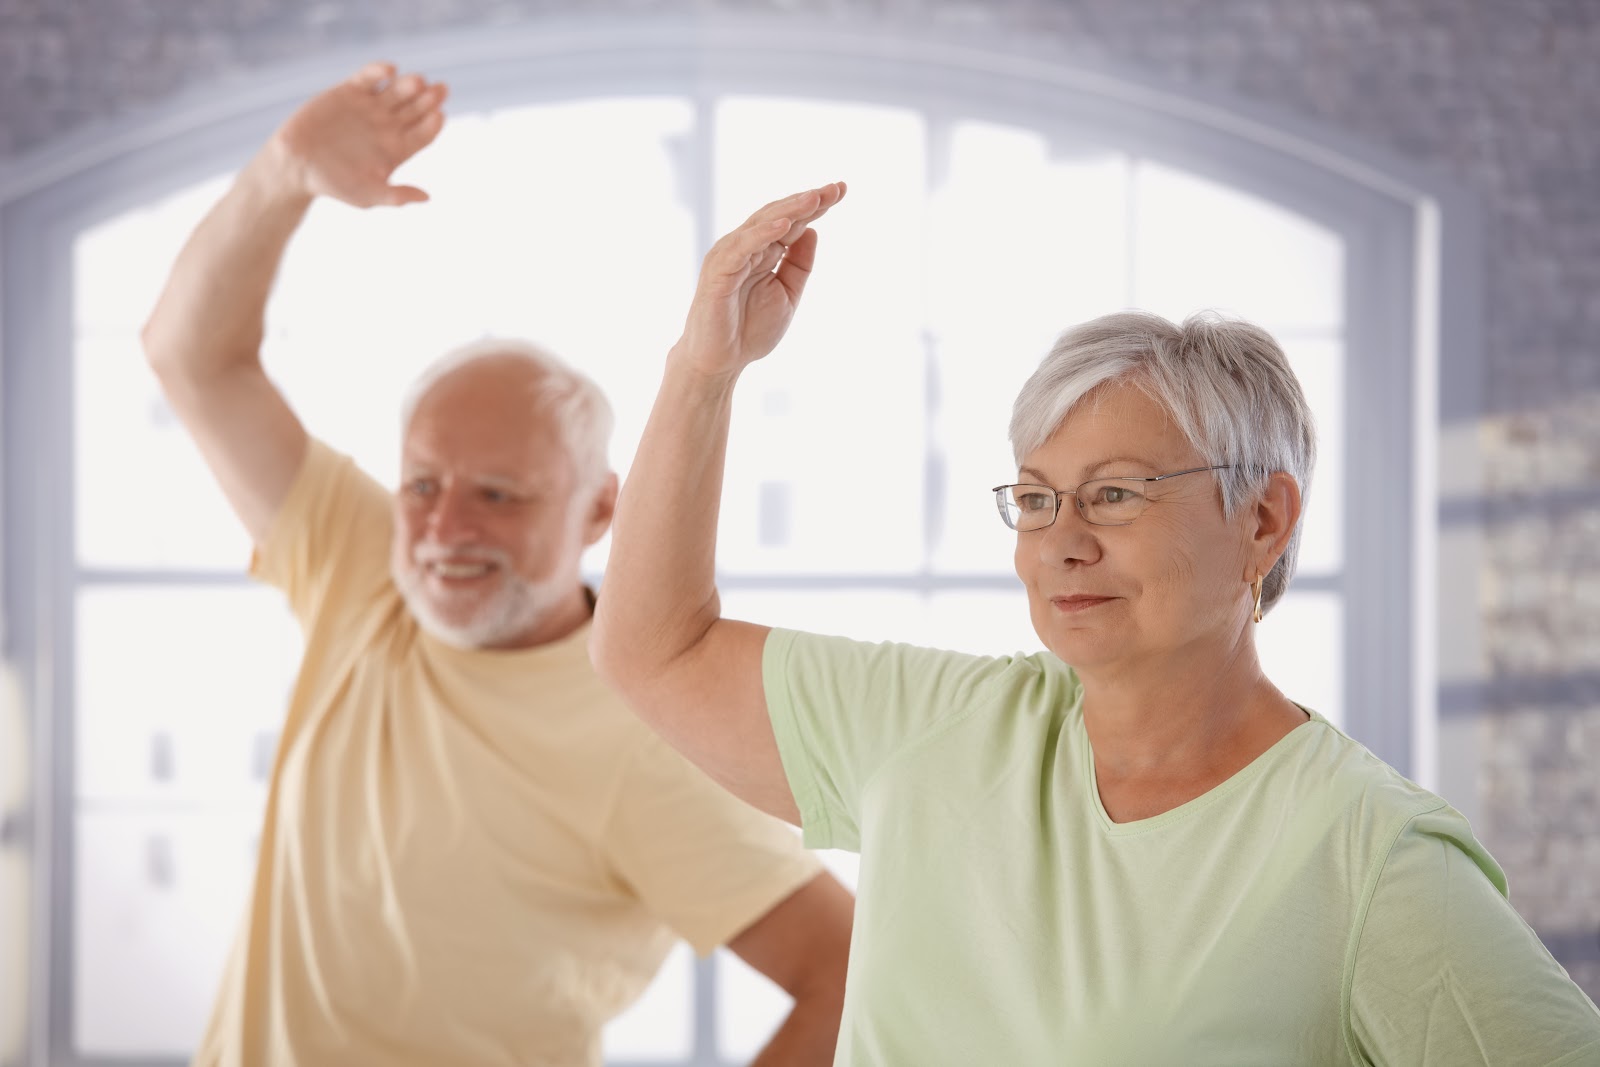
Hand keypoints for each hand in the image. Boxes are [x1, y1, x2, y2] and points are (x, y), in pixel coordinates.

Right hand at [270, 61, 447, 207]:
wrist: (297, 165)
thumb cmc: (334, 185)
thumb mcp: (368, 195)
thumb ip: (396, 196)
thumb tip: (427, 198)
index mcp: (399, 148)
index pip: (424, 133)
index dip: (433, 124)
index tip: (439, 115)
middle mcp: (389, 125)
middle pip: (417, 109)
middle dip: (429, 99)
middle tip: (440, 90)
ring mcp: (371, 107)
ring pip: (397, 91)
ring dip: (409, 85)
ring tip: (417, 82)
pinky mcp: (350, 92)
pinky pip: (369, 78)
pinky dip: (379, 71)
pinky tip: (390, 70)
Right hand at [671, 183, 846, 377]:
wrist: (721, 361)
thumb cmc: (749, 329)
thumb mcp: (787, 294)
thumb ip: (799, 264)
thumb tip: (813, 230)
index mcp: (762, 251)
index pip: (792, 221)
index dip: (816, 205)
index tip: (841, 189)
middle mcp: (745, 247)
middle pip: (779, 215)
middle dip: (808, 200)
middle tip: (835, 188)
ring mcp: (730, 256)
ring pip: (762, 224)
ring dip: (789, 210)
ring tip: (815, 198)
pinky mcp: (718, 271)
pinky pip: (742, 247)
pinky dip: (763, 234)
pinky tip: (786, 224)